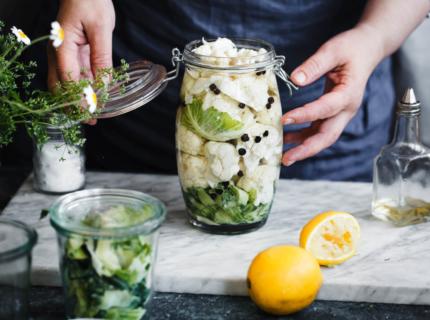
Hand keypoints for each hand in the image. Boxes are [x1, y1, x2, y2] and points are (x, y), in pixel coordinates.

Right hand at [47, 0, 114, 123]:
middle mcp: (58, 53)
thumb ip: (102, 57)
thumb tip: (104, 84)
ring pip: (67, 84)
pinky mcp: (72, 54)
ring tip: (96, 113)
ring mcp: (63, 54)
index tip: (92, 113)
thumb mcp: (101, 29)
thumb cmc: (90, 1)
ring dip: (79, 99)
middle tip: (91, 120)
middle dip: (74, 106)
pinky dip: (86, 87)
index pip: (68, 81)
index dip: (79, 99)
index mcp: (62, 47)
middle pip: (61, 87)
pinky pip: (76, 75)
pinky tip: (99, 95)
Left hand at [281, 25, 382, 165]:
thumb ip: (315, 65)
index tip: (284, 119)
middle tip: (287, 159)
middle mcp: (346, 109)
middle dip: (307, 149)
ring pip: (323, 137)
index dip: (304, 115)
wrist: (367, 50)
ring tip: (283, 156)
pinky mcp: (333, 114)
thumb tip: (295, 79)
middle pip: (328, 135)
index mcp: (349, 94)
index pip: (325, 109)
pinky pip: (318, 130)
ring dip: (304, 148)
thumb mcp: (333, 50)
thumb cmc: (352, 48)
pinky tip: (287, 139)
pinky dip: (303, 137)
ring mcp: (340, 114)